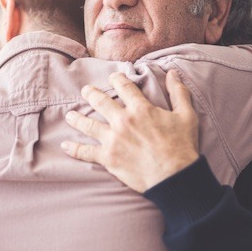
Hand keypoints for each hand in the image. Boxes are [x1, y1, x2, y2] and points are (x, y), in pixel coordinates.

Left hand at [62, 70, 198, 192]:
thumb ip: (179, 92)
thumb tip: (173, 72)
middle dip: (91, 94)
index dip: (117, 79)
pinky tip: (65, 145)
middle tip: (86, 91)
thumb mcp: (186, 115)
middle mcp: (123, 121)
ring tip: (70, 115)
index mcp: (140, 109)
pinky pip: (86, 152)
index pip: (124, 87)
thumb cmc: (182, 146)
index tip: (113, 77)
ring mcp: (113, 140)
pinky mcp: (108, 158)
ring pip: (88, 124)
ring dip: (77, 118)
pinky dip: (74, 149)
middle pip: (100, 102)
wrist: (174, 177)